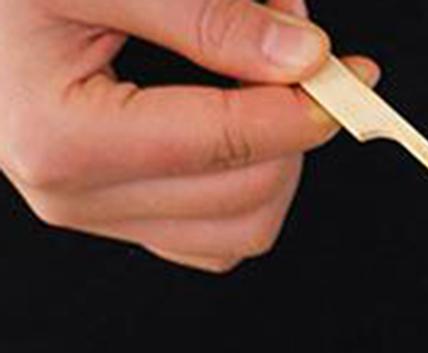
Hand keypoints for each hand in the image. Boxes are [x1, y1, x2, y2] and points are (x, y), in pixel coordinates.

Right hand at [0, 0, 377, 271]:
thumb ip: (203, 12)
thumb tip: (302, 57)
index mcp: (60, 137)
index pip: (223, 143)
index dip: (299, 109)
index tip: (346, 73)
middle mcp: (74, 195)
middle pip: (246, 197)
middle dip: (291, 127)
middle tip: (298, 48)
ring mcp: (97, 216)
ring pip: (243, 228)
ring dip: (279, 158)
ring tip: (264, 75)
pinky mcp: (120, 219)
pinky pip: (219, 233)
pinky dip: (250, 181)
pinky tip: (237, 117)